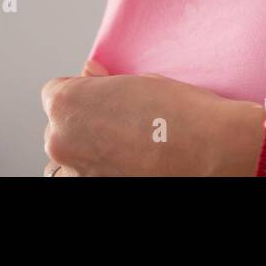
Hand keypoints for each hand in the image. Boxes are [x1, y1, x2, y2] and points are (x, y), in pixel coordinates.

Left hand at [41, 57, 258, 175]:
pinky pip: (85, 177)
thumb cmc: (181, 114)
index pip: (55, 93)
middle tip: (119, 123)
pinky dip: (99, 172)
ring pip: (68, 160)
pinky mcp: (94, 190)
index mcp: (67, 104)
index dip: (83, 94)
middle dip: (83, 125)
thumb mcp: (139, 81)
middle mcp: (61, 141)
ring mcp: (76, 172)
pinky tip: (126, 164)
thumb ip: (103, 82)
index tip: (101, 98)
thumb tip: (88, 75)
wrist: (210, 151)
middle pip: (59, 127)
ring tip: (123, 148)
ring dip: (86, 154)